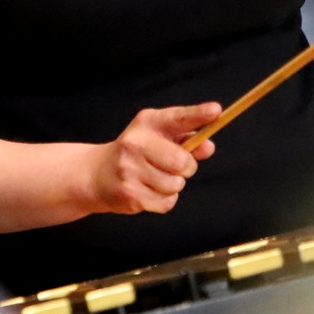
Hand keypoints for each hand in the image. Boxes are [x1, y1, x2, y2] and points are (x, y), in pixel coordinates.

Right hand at [83, 103, 220, 214]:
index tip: (216, 111)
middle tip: (173, 167)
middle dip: (186, 168)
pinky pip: (166, 202)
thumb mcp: (158, 137)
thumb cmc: (136, 152)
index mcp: (148, 123)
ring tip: (155, 179)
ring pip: (175, 185)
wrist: (97, 173)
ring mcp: (130, 169)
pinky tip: (149, 191)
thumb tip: (208, 146)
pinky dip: (164, 200)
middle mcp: (136, 143)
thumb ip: (187, 139)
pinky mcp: (129, 194)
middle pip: (182, 162)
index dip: (198, 114)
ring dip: (173, 186)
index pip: (177, 118)